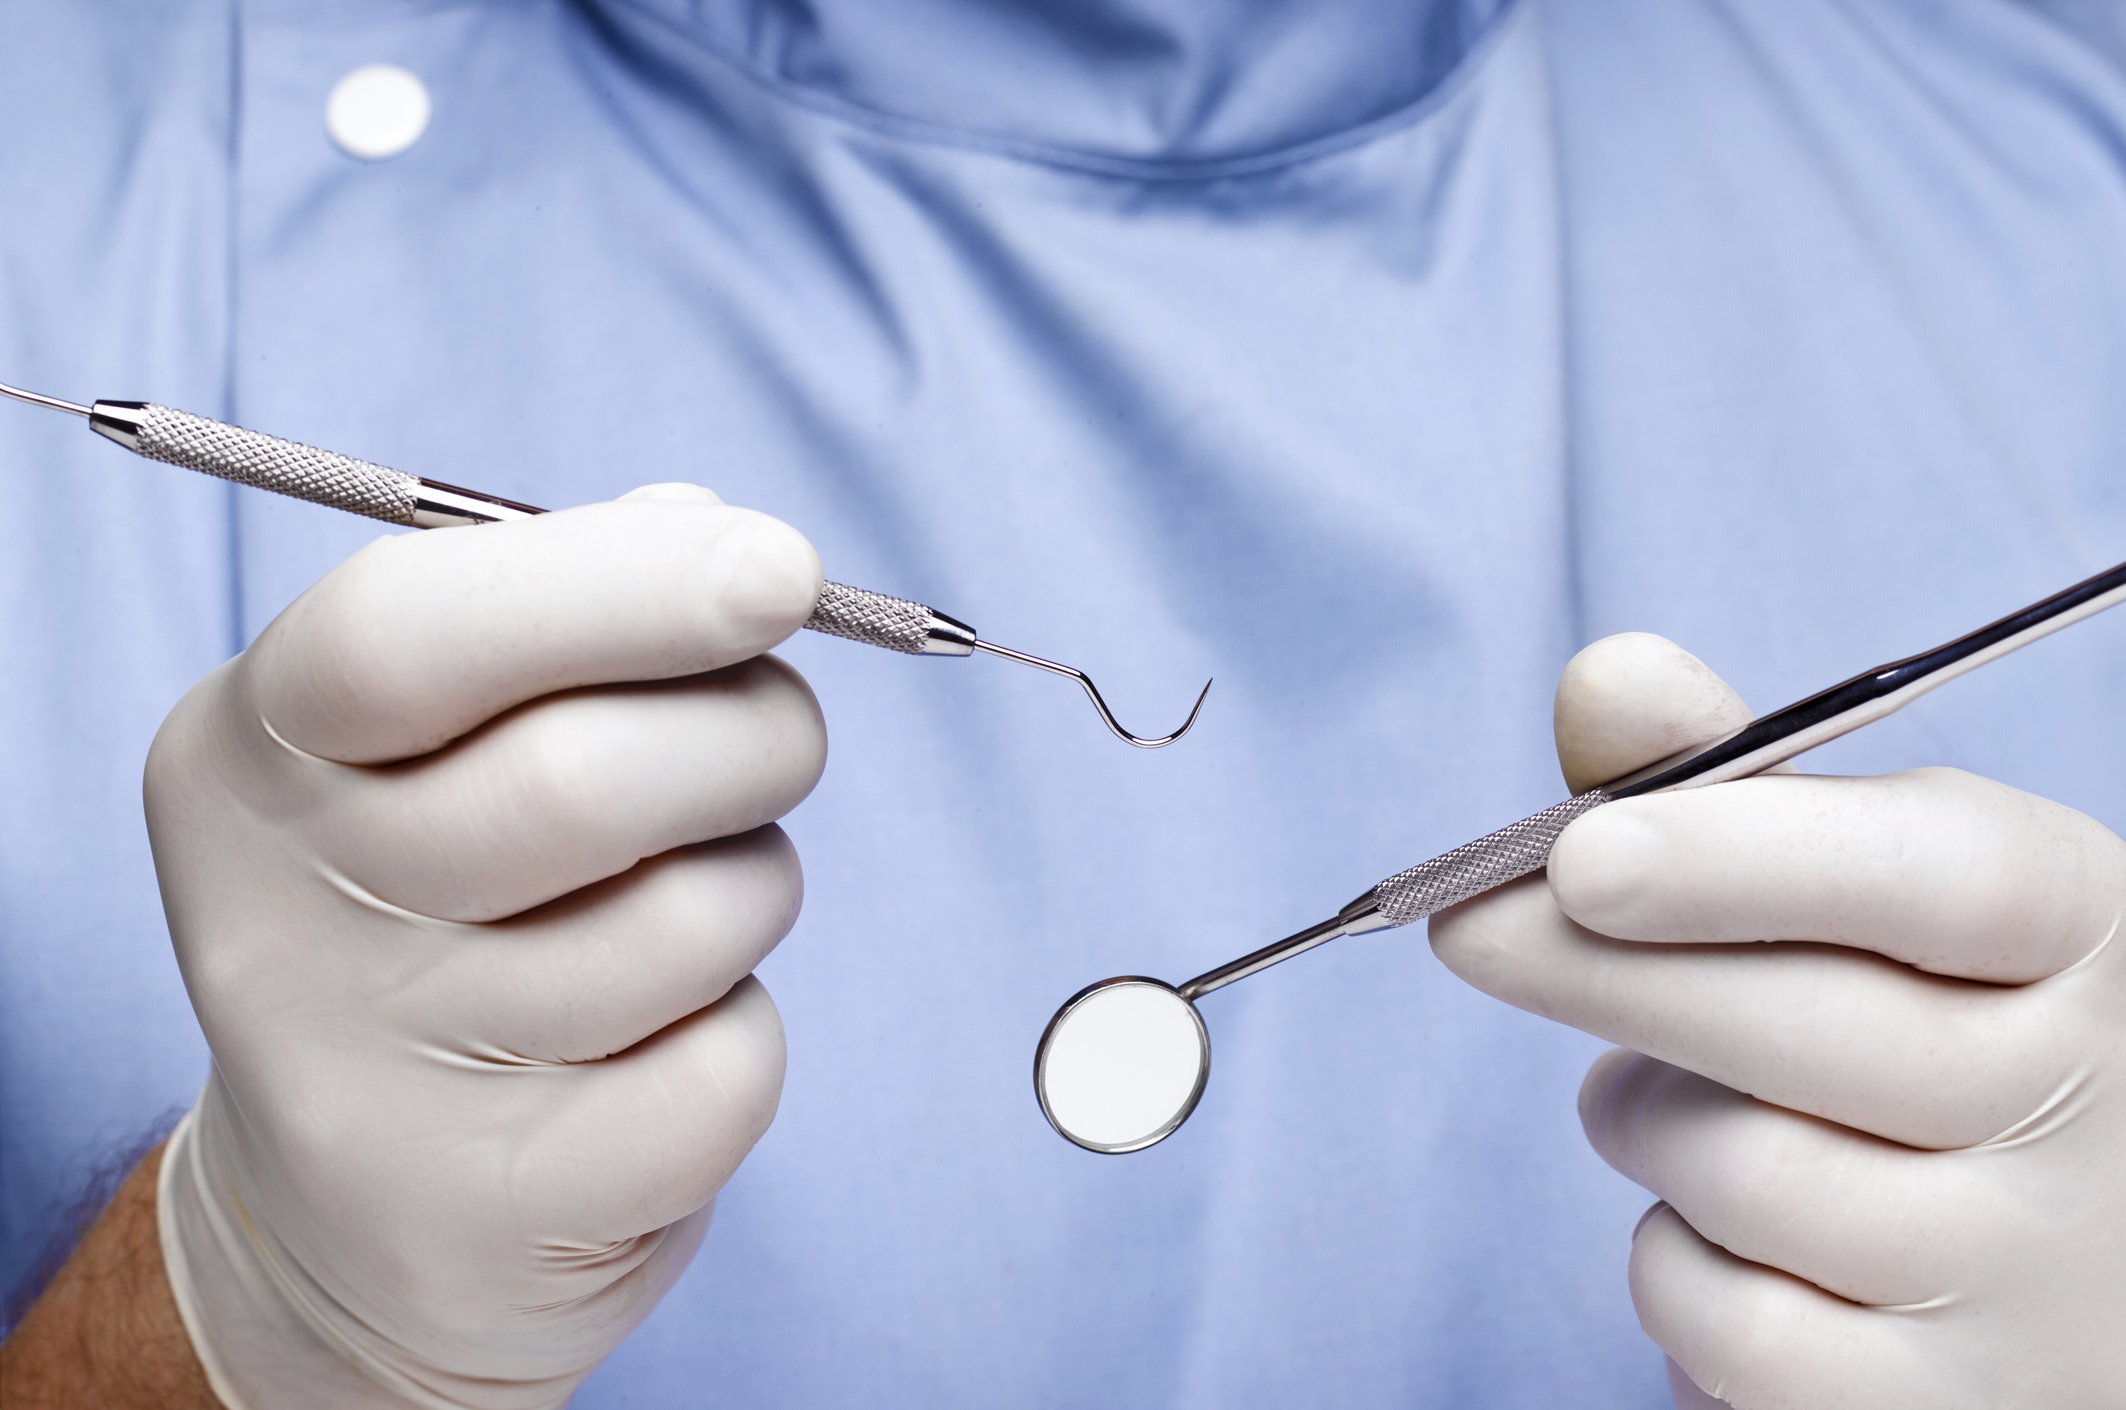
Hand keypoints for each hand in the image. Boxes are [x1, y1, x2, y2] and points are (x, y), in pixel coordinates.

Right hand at [147, 485, 826, 1407]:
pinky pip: (726, 1065)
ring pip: (687, 923)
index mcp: (252, 756)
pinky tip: (663, 1040)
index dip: (622, 586)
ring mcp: (378, 1084)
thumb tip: (717, 534)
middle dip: (752, 733)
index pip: (403, 635)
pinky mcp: (500, 1210)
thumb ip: (562, 615)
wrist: (360, 1218)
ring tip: (695, 898)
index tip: (782, 568)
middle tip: (776, 736)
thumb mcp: (430, 742)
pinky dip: (742, 1029)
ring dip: (753, 882)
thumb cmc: (440, 913)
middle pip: (581, 781)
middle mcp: (280, 919)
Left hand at [1430, 633, 2125, 1408]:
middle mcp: (2094, 1107)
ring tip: (1676, 1101)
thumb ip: (1741, 792)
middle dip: (1599, 969)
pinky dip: (1676, 1270)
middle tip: (1470, 928)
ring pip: (1740, 1173)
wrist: (2071, 1272)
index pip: (1948, 879)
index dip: (1751, 856)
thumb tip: (1606, 683)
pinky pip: (1726, 1327)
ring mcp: (2029, 1279)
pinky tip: (1724, 1234)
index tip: (1582, 848)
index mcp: (2085, 933)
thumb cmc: (1932, 1036)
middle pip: (1804, 1027)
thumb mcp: (1884, 899)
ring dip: (1647, 1125)